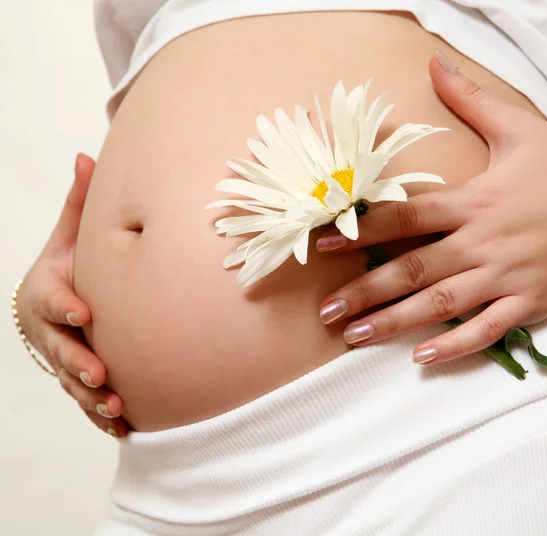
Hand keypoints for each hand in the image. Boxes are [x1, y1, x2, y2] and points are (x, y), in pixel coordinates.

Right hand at [16, 154, 128, 436]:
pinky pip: (86, 400)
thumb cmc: (69, 265)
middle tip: (101, 374)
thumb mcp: (69, 235)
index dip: (65, 307)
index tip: (85, 313)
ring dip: (91, 397)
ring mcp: (62, 356)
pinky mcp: (77, 376)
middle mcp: (52, 329)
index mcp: (49, 291)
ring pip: (71, 381)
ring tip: (117, 409)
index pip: (52, 300)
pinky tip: (125, 428)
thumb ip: (79, 204)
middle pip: (59, 349)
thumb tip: (87, 155)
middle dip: (78, 362)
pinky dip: (102, 417)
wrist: (58, 300)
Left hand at [316, 50, 546, 365]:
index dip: (362, 231)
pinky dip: (456, 346)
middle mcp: (482, 242)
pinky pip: (488, 330)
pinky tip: (422, 357)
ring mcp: (506, 276)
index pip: (406, 217)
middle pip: (414, 269)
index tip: (323, 245)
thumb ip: (470, 100)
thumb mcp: (519, 128)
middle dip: (366, 291)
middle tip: (327, 312)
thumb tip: (435, 64)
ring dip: (395, 322)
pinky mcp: (529, 302)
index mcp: (473, 201)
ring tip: (355, 336)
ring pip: (442, 304)